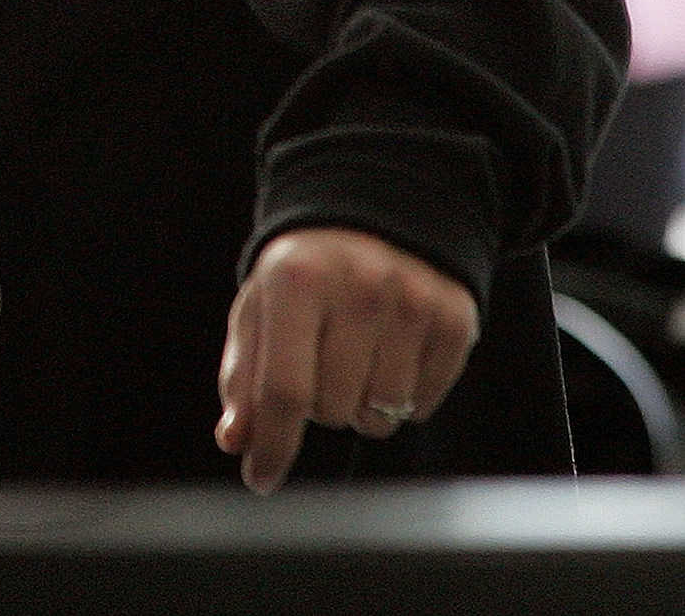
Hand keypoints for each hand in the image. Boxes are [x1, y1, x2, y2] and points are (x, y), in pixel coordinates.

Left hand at [215, 227, 478, 493]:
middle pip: (331, 409)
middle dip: (317, 406)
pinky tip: (390, 356)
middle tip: (319, 364)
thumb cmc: (303, 273)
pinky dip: (401, 400)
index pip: (283, 388)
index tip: (261, 479)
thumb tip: (237, 441)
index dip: (272, 444)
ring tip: (355, 360)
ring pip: (380, 416)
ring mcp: (413, 303)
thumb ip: (243, 375)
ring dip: (360, 407)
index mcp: (296, 281)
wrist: (372, 213)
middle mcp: (358, 288)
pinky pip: (423, 407)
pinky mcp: (455, 320)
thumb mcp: (260, 308)